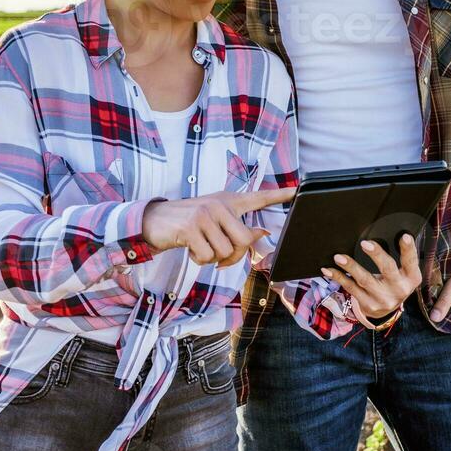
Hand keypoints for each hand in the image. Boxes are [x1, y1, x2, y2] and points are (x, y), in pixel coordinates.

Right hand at [141, 188, 294, 266]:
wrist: (154, 221)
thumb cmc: (189, 223)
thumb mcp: (214, 220)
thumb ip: (236, 226)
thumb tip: (262, 233)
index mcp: (229, 201)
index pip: (258, 197)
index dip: (279, 195)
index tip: (297, 190)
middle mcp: (219, 204)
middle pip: (245, 240)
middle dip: (234, 256)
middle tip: (220, 257)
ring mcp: (205, 215)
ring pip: (225, 252)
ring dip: (213, 259)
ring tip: (200, 247)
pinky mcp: (191, 228)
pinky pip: (207, 257)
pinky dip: (199, 260)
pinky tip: (190, 248)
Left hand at [321, 234, 422, 320]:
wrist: (387, 309)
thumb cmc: (394, 282)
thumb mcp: (404, 272)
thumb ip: (401, 257)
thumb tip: (393, 232)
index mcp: (411, 278)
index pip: (411, 261)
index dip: (409, 249)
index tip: (404, 236)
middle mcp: (399, 289)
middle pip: (387, 269)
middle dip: (376, 255)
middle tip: (364, 243)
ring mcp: (383, 299)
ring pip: (365, 280)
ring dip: (351, 267)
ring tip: (339, 257)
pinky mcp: (368, 305)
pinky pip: (350, 288)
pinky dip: (338, 277)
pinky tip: (328, 270)